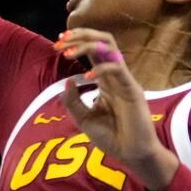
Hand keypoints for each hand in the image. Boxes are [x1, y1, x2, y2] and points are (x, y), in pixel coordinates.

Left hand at [54, 29, 179, 190]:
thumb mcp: (84, 120)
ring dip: (87, 44)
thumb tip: (67, 82)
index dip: (76, 42)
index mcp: (105, 81)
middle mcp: (115, 76)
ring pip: (110, 48)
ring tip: (69, 51)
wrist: (132, 155)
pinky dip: (100, 68)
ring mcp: (125, 81)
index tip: (57, 43)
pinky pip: (117, 69)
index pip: (93, 51)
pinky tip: (86, 78)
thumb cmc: (112, 138)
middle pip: (102, 42)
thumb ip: (73, 102)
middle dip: (80, 36)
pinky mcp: (133, 89)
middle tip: (60, 42)